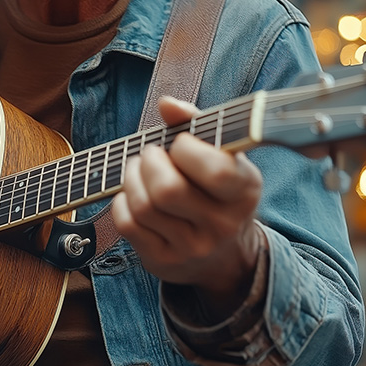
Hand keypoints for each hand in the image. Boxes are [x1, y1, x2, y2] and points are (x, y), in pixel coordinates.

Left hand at [111, 96, 264, 316]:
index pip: (215, 170)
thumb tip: (166, 104)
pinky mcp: (164, 262)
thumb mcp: (223, 157)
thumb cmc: (217, 191)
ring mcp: (192, 248)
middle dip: (149, 162)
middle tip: (150, 155)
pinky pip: (128, 225)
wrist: (224, 256)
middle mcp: (222, 225)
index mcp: (243, 192)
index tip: (180, 143)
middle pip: (167, 190)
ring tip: (137, 170)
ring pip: (143, 206)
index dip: (186, 148)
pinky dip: (121, 202)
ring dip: (131, 179)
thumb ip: (196, 124)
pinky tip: (130, 195)